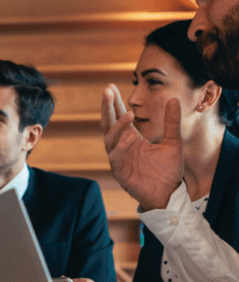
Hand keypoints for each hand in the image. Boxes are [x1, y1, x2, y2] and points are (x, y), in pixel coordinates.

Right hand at [101, 84, 182, 210]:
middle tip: (107, 91)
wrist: (168, 194)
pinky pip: (116, 157)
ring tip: (129, 114)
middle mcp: (121, 146)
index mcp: (131, 138)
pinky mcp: (120, 172)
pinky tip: (129, 137)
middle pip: (108, 124)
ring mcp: (119, 159)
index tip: (110, 87)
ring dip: (117, 126)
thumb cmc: (167, 171)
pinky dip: (121, 147)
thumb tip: (174, 100)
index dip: (114, 103)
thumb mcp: (173, 142)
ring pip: (110, 139)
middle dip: (107, 108)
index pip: (119, 117)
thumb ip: (171, 122)